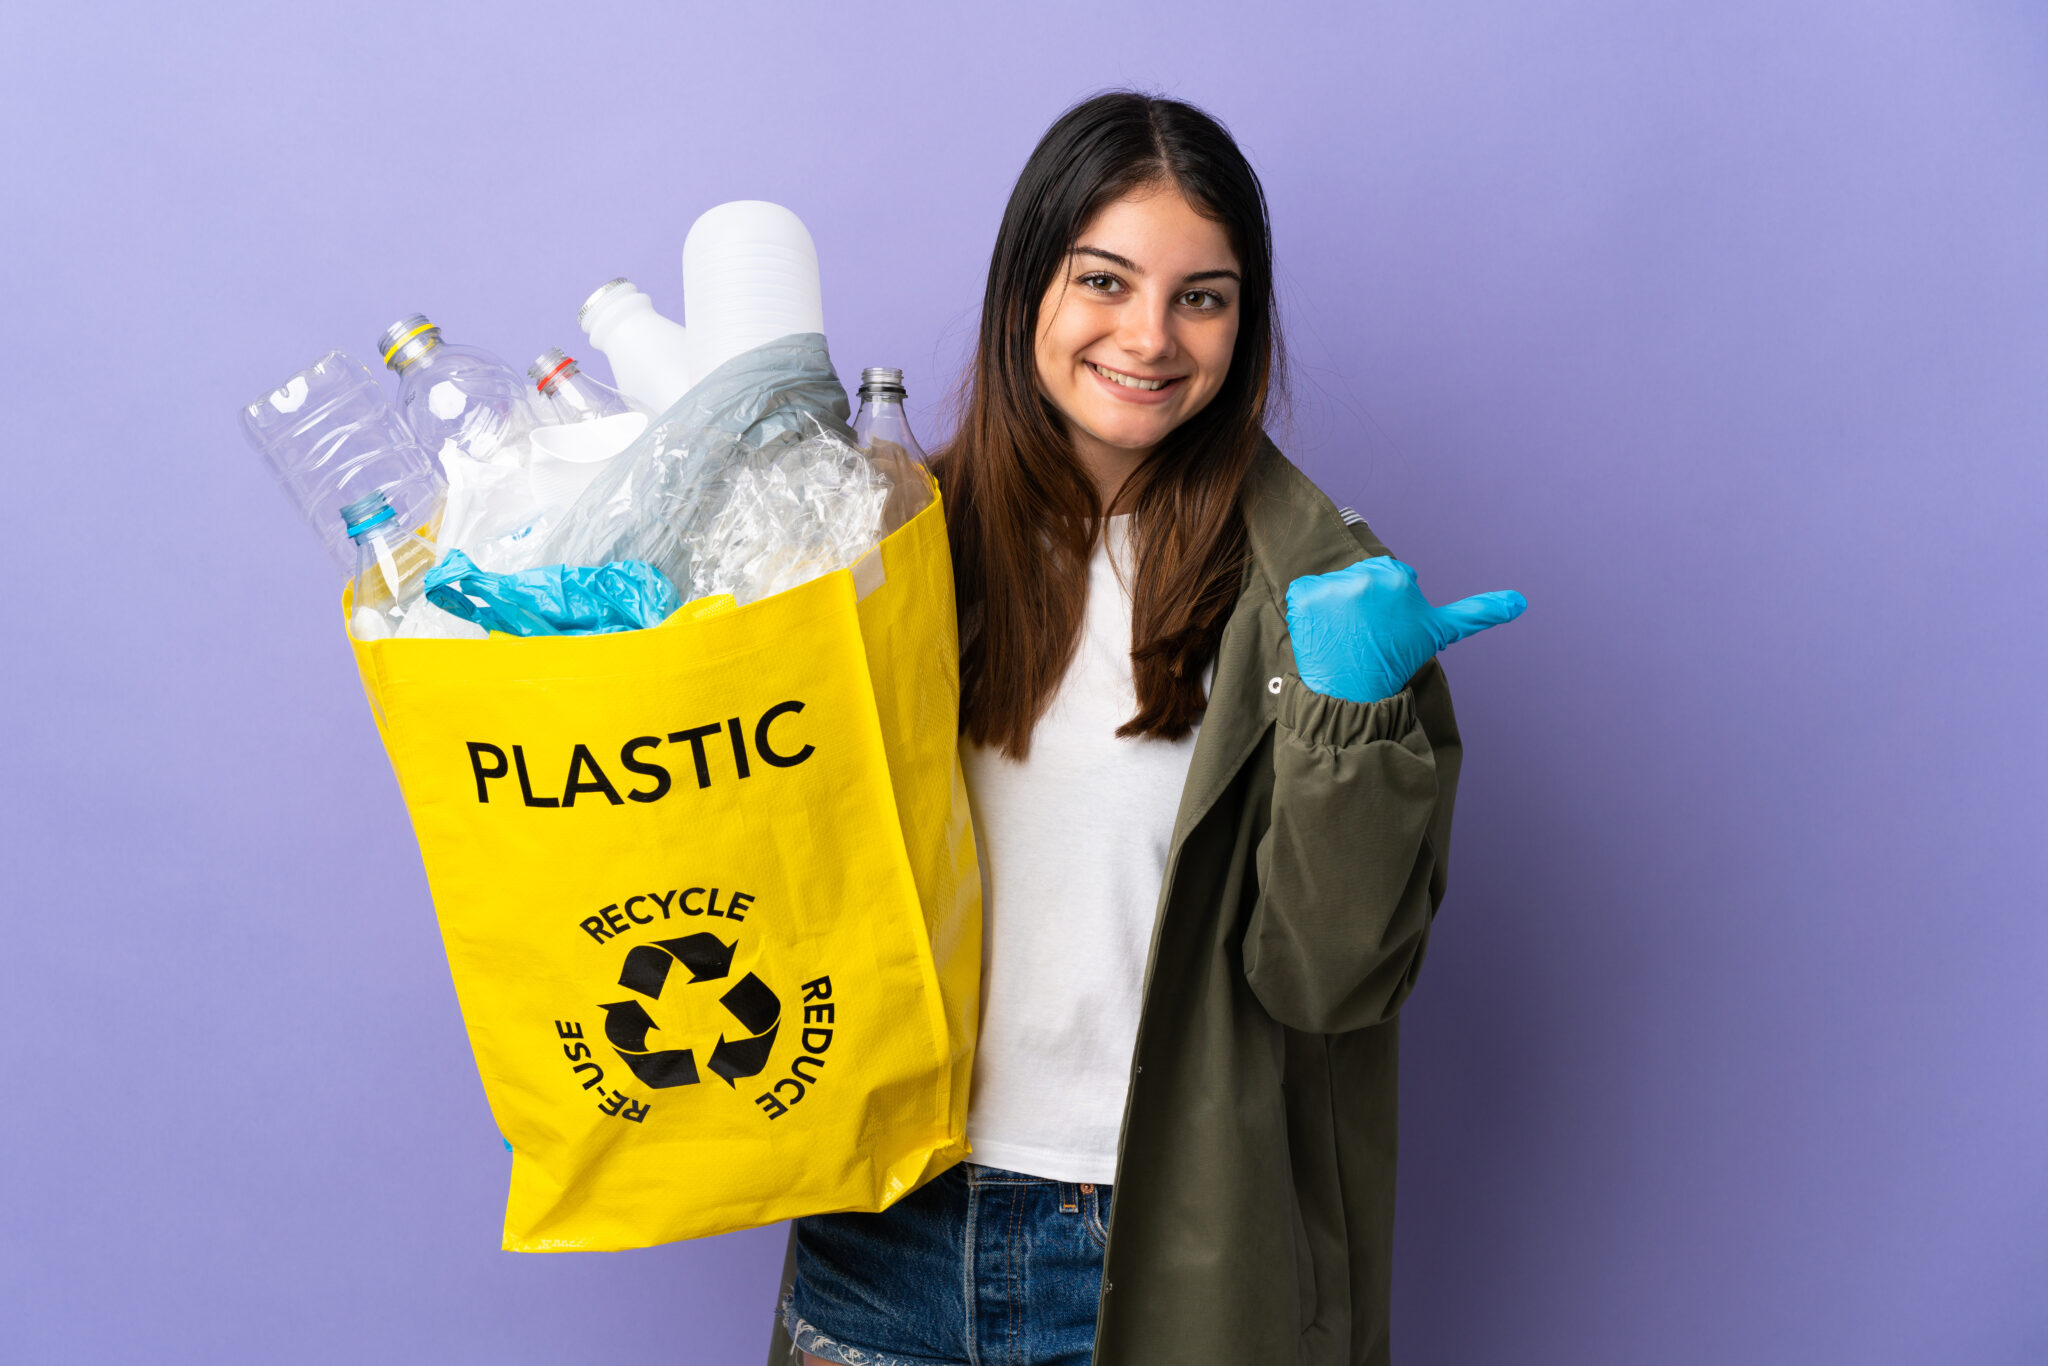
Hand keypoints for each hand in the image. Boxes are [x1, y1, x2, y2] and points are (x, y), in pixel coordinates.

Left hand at [1285, 558, 1526, 704]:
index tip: (1387, 630)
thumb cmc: (1396, 662)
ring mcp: (1334, 586)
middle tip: (1366, 636)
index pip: (1389, 577)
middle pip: (1361, 578)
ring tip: (1345, 637)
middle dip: (1362, 603)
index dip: (1386, 606)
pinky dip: (1308, 614)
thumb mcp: (1438, 632)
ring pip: (1332, 586)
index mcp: (1401, 578)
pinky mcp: (1305, 596)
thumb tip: (1521, 602)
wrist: (1356, 696)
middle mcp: (1369, 576)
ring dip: (1334, 609)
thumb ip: (1478, 613)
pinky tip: (1322, 634)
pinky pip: (1303, 593)